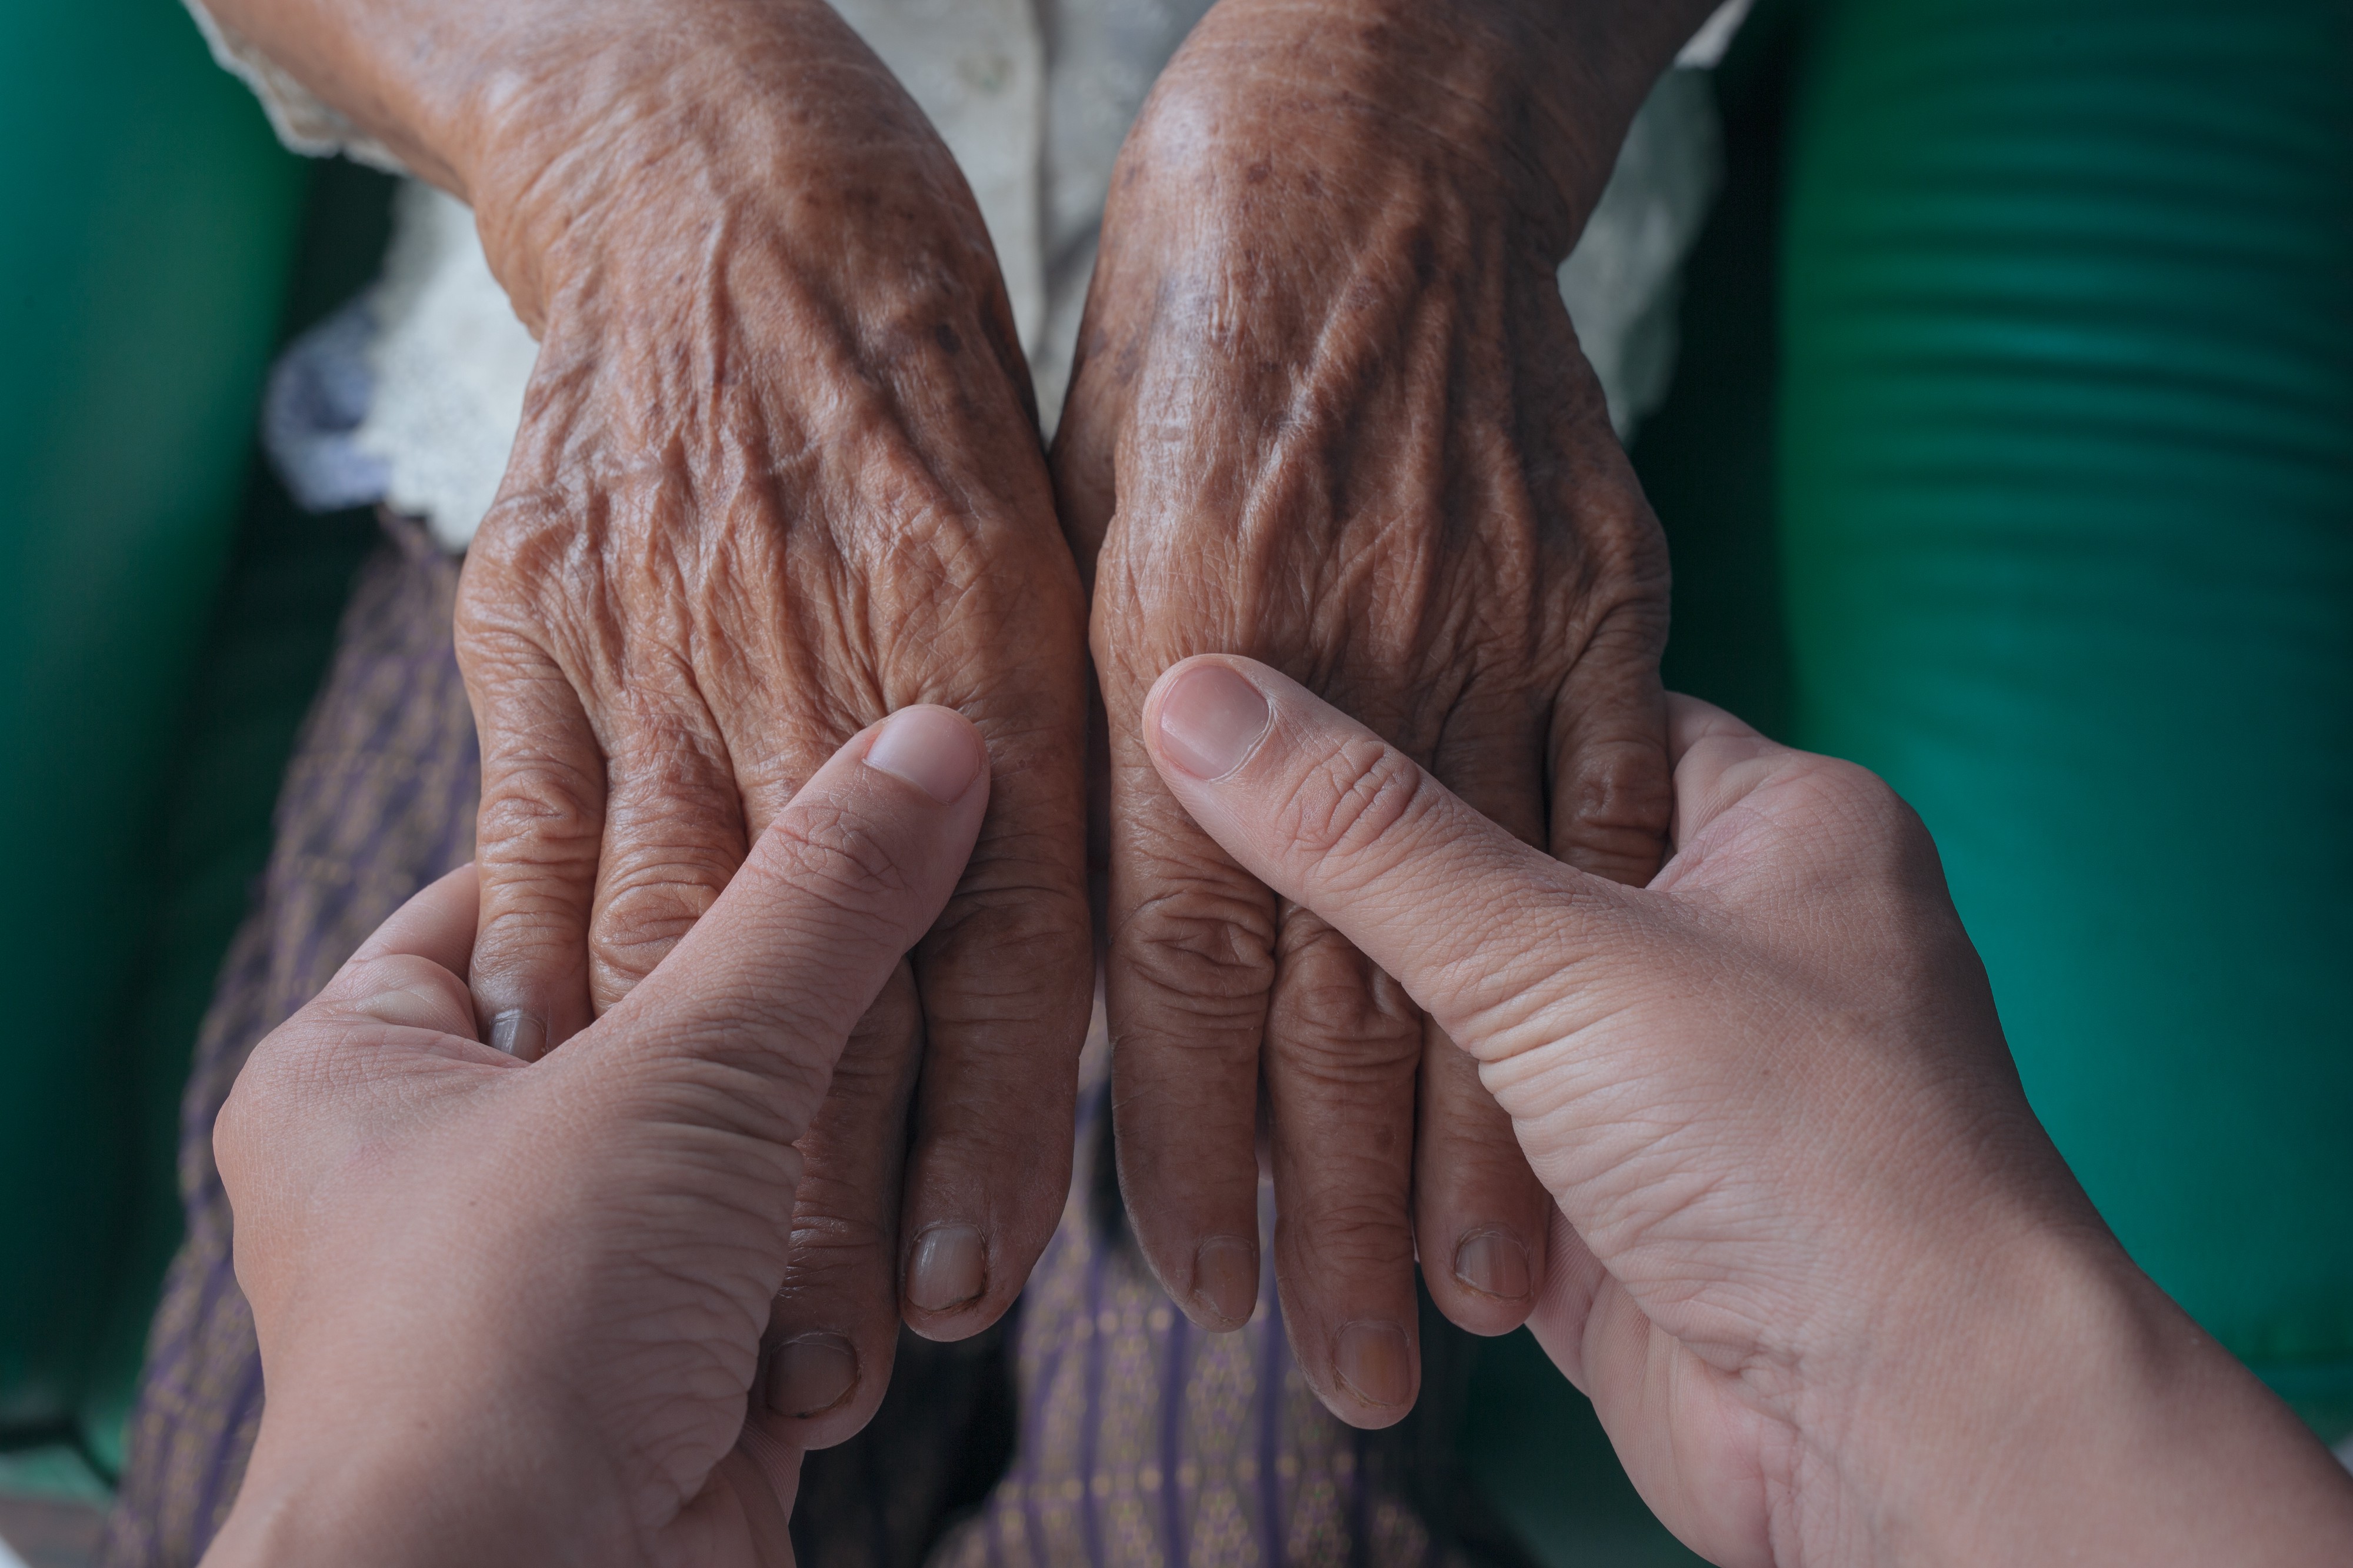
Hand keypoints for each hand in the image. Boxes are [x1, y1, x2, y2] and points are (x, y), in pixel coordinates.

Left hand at [201, 708, 991, 1567]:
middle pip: (662, 1018)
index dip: (675, 828)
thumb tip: (933, 742)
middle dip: (794, 1013)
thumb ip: (816, 905)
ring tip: (910, 1119)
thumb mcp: (679, 1070)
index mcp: (370, 1064)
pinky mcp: (659, 1384)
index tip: (815, 793)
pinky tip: (882, 1271)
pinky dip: (843, 1279)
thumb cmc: (514, 1335)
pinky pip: (786, 1279)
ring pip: (745, 1155)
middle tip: (910, 936)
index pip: (534, 878)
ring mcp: (560, 1286)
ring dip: (838, 1159)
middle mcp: (449, 1170)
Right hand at [440, 0, 1092, 1438]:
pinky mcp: (543, 626)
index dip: (1018, 1121)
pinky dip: (549, 977)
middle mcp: (843, 667)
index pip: (1026, 937)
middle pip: (856, 984)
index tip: (1012, 1272)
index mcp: (1004, 644)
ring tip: (730, 1299)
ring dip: (702, 1133)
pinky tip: (564, 1108)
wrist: (728, 183)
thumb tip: (1137, 922)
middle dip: (865, 1184)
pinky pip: (541, 836)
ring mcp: (679, 649)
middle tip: (878, 1353)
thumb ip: (1081, 729)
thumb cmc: (925, 355)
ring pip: (692, 946)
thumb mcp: (1056, 527)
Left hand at [1056, 0, 1709, 1420]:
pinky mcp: (1601, 594)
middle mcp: (1323, 655)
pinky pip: (1613, 802)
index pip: (1158, 951)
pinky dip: (1609, 975)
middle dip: (1330, 1202)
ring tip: (1469, 1307)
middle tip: (1340, 1364)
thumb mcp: (1063, 530)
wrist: (1359, 158)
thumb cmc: (1175, 346)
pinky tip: (1610, 1072)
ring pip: (1484, 932)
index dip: (1169, 1136)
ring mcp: (1481, 627)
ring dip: (1474, 1140)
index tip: (1186, 1283)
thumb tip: (1065, 940)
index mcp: (1158, 644)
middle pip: (1325, 985)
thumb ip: (1079, 741)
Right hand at [1139, 656, 2352, 1566]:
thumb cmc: (1801, 1151)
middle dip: (1355, 889)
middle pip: (1496, 876)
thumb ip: (1367, 837)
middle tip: (1198, 839)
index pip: (1563, 710)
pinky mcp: (1614, 1205)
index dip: (1415, 702)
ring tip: (1196, 982)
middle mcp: (1731, 939)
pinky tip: (1259, 1124)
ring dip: (1352, 1039)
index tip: (1262, 697)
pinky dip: (1373, 1153)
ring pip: (1467, 1025)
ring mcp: (1671, 1080)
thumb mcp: (1562, 956)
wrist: (1906, 1433)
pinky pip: (1459, 1151)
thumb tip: (1193, 696)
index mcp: (1776, 821)